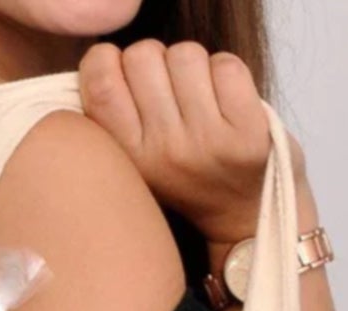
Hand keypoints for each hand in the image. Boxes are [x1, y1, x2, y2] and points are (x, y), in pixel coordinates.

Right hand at [78, 39, 303, 245]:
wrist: (243, 217)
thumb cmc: (185, 175)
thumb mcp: (135, 161)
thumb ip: (113, 118)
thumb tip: (101, 62)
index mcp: (129, 159)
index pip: (100, 79)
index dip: (108, 61)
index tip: (121, 76)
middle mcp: (163, 153)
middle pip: (142, 55)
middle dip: (154, 61)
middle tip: (166, 91)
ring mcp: (206, 142)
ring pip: (185, 55)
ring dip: (192, 66)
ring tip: (197, 98)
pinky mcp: (247, 132)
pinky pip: (226, 65)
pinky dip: (226, 74)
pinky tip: (225, 101)